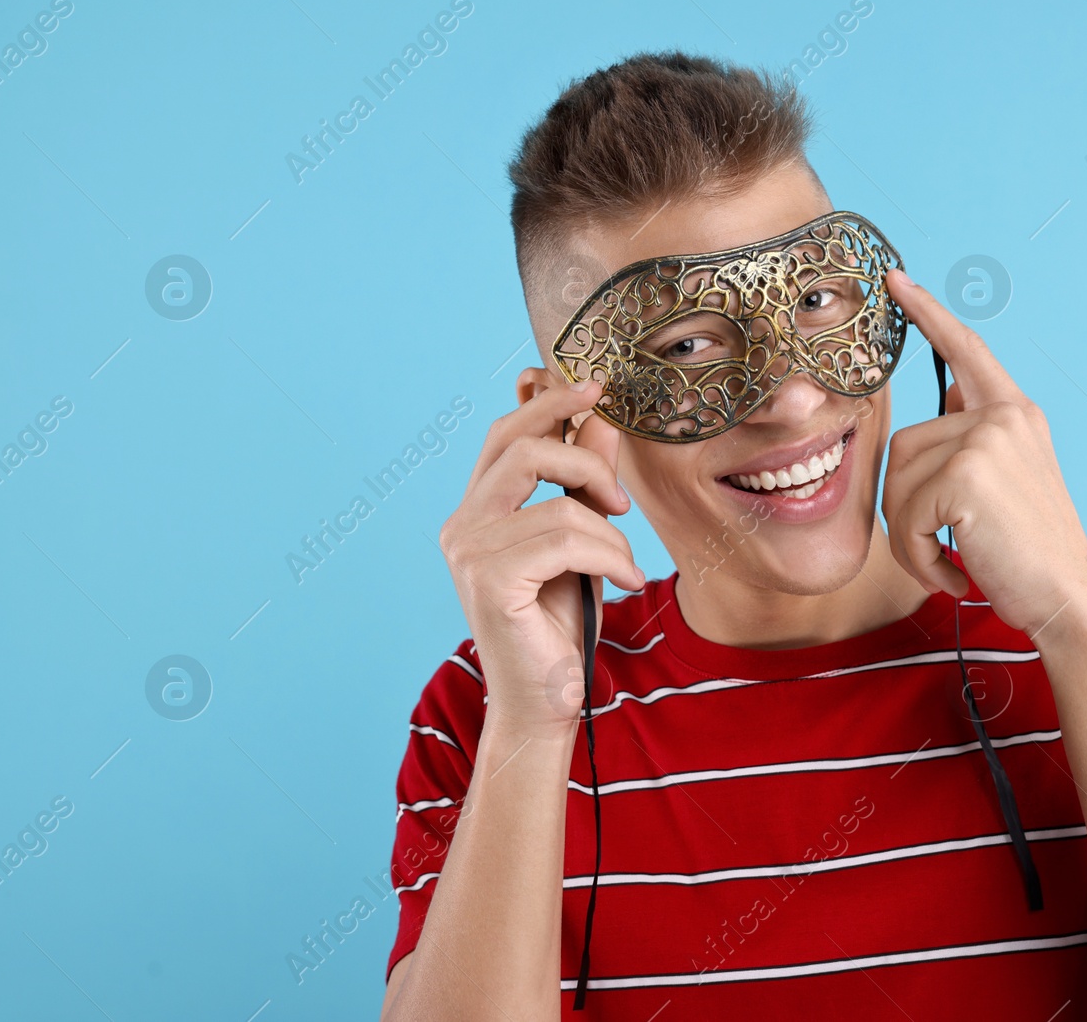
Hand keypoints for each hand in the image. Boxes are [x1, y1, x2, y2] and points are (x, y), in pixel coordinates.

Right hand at [437, 378, 643, 740]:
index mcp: (477, 511)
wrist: (546, 699)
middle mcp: (462, 524)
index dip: (549, 403)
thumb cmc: (559, 626)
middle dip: (585, 457)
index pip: (507, 434)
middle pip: (523, 446)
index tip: (596, 387)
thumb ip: (585, 483)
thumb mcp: (583, 542)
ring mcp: (469, 550)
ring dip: (609, 533)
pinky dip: (609, 556)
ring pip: (558, 500)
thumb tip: (602, 419)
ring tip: (625, 566)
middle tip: (621, 499)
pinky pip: (565, 537)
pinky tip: (624, 581)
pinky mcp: (489, 578)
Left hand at [881, 269, 1086, 642]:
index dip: (929, 314)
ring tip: (950, 561)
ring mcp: (987, 441)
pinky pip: (906, 515)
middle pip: (904, 444)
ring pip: (898, 481)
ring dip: (911, 535)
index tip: (895, 281)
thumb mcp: (1006, 484)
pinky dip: (917, 557)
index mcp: (1016, 413)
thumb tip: (929, 418)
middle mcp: (1005, 417)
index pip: (966, 351)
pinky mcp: (967, 476)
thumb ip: (973, 442)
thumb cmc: (1029, 555)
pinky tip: (954, 574)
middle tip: (940, 548)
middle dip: (907, 506)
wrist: (1068, 600)